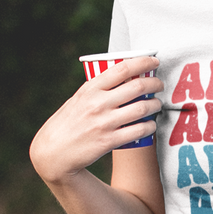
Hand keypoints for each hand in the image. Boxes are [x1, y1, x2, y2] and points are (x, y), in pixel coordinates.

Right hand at [30, 55, 162, 184]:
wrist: (53, 152)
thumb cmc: (68, 123)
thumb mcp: (78, 99)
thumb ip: (98, 89)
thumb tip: (122, 77)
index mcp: (90, 89)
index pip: (122, 68)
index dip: (143, 62)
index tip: (154, 61)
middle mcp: (98, 103)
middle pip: (137, 87)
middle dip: (155, 83)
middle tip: (159, 84)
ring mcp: (104, 122)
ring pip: (142, 108)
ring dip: (156, 105)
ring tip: (157, 105)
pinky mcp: (109, 141)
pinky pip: (139, 130)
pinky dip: (150, 126)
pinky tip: (151, 124)